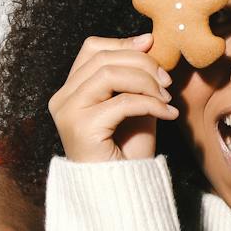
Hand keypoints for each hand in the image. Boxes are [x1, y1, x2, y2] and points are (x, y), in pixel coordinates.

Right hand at [46, 34, 177, 162]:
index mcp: (71, 90)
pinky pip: (122, 102)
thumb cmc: (127, 151)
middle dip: (142, 64)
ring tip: (166, 99)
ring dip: (146, 83)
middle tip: (167, 82)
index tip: (153, 46)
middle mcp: (62, 99)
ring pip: (110, 74)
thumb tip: (148, 39)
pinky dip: (151, 105)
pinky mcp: (81, 128)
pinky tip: (168, 115)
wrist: (122, 192)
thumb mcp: (135, 104)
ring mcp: (68, 112)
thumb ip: (137, 75)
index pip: (92, 49)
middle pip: (104, 58)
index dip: (124, 43)